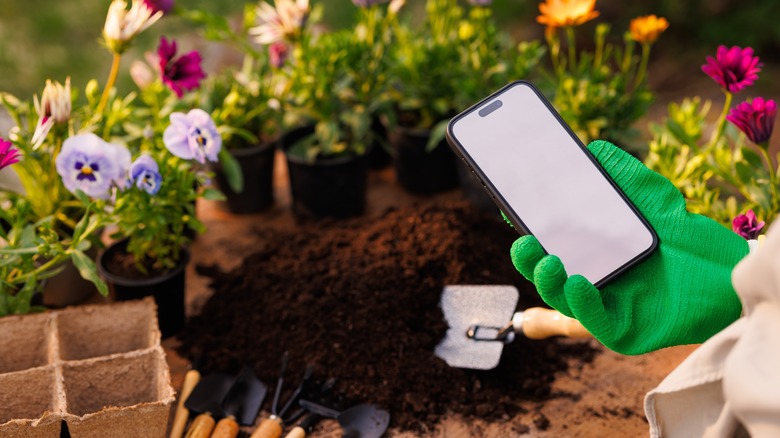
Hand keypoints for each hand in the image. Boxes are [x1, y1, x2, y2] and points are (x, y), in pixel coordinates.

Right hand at [510, 140, 747, 354]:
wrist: (725, 270)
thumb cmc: (680, 234)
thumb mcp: (648, 196)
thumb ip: (620, 173)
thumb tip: (591, 149)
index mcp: (586, 249)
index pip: (547, 240)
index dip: (528, 227)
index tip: (511, 207)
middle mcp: (587, 277)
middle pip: (545, 270)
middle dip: (528, 258)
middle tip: (522, 240)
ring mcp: (602, 305)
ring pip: (562, 297)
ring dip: (548, 280)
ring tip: (547, 261)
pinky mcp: (621, 329)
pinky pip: (594, 320)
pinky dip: (582, 302)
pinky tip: (579, 282)